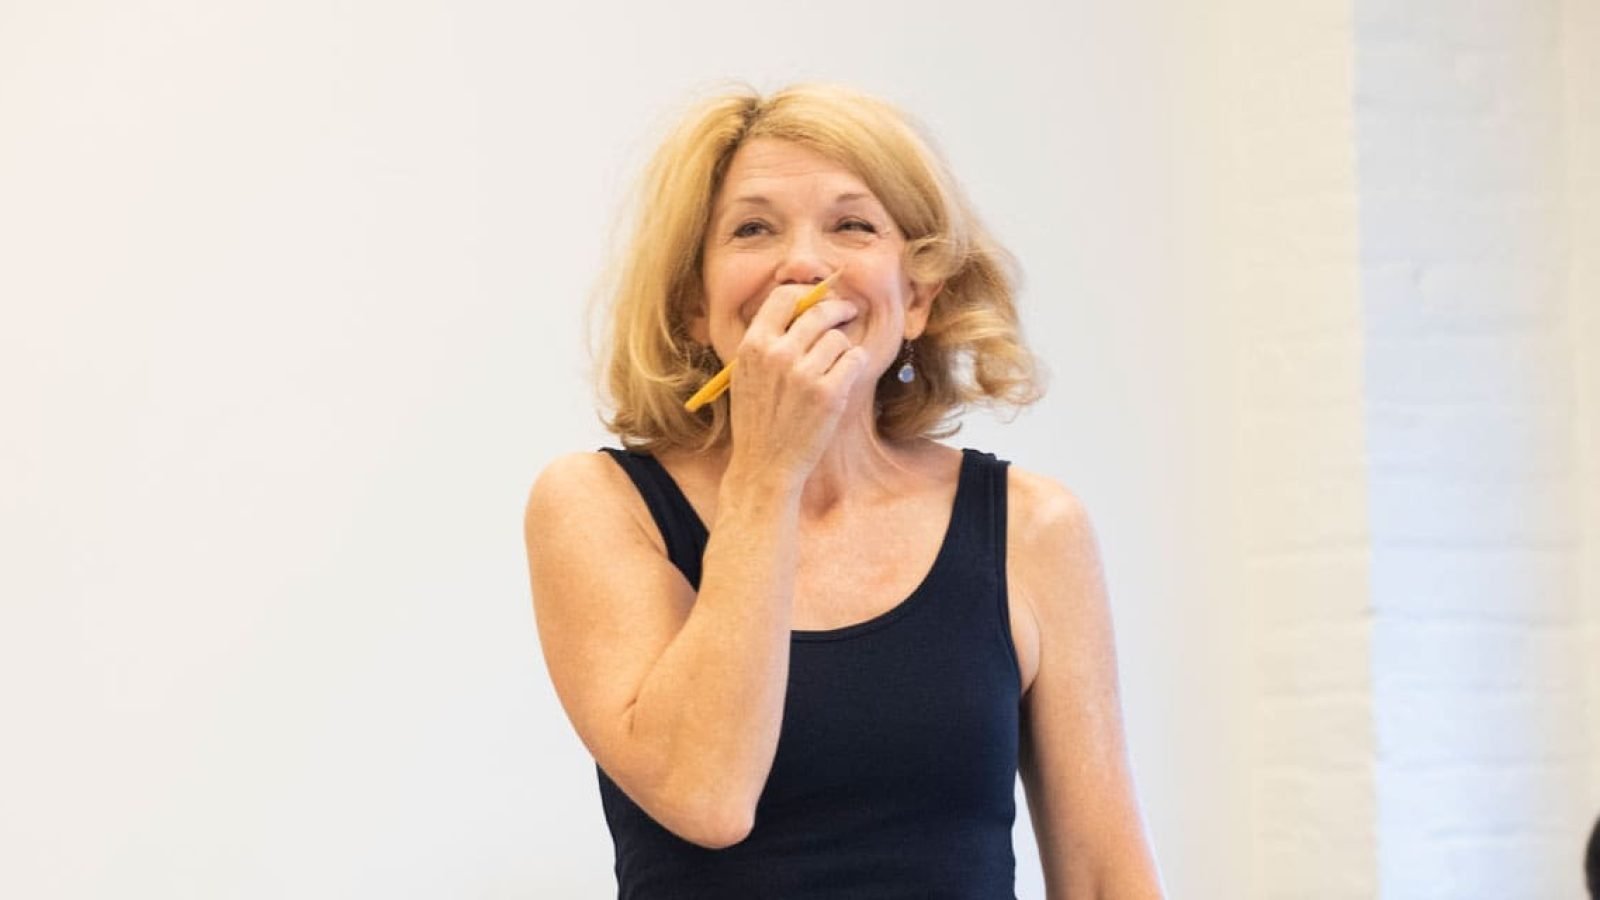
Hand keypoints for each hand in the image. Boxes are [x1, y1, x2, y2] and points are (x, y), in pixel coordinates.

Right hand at [725, 284, 867, 482]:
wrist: (763, 465)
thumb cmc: (757, 420)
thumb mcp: (746, 373)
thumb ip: (767, 341)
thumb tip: (801, 307)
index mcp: (753, 345)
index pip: (784, 297)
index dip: (808, 293)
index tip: (822, 298)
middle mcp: (777, 354)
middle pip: (819, 311)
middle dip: (839, 309)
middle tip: (848, 313)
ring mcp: (804, 373)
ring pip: (839, 338)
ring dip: (843, 348)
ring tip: (833, 367)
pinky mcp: (829, 393)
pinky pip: (855, 359)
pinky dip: (855, 365)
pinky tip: (844, 379)